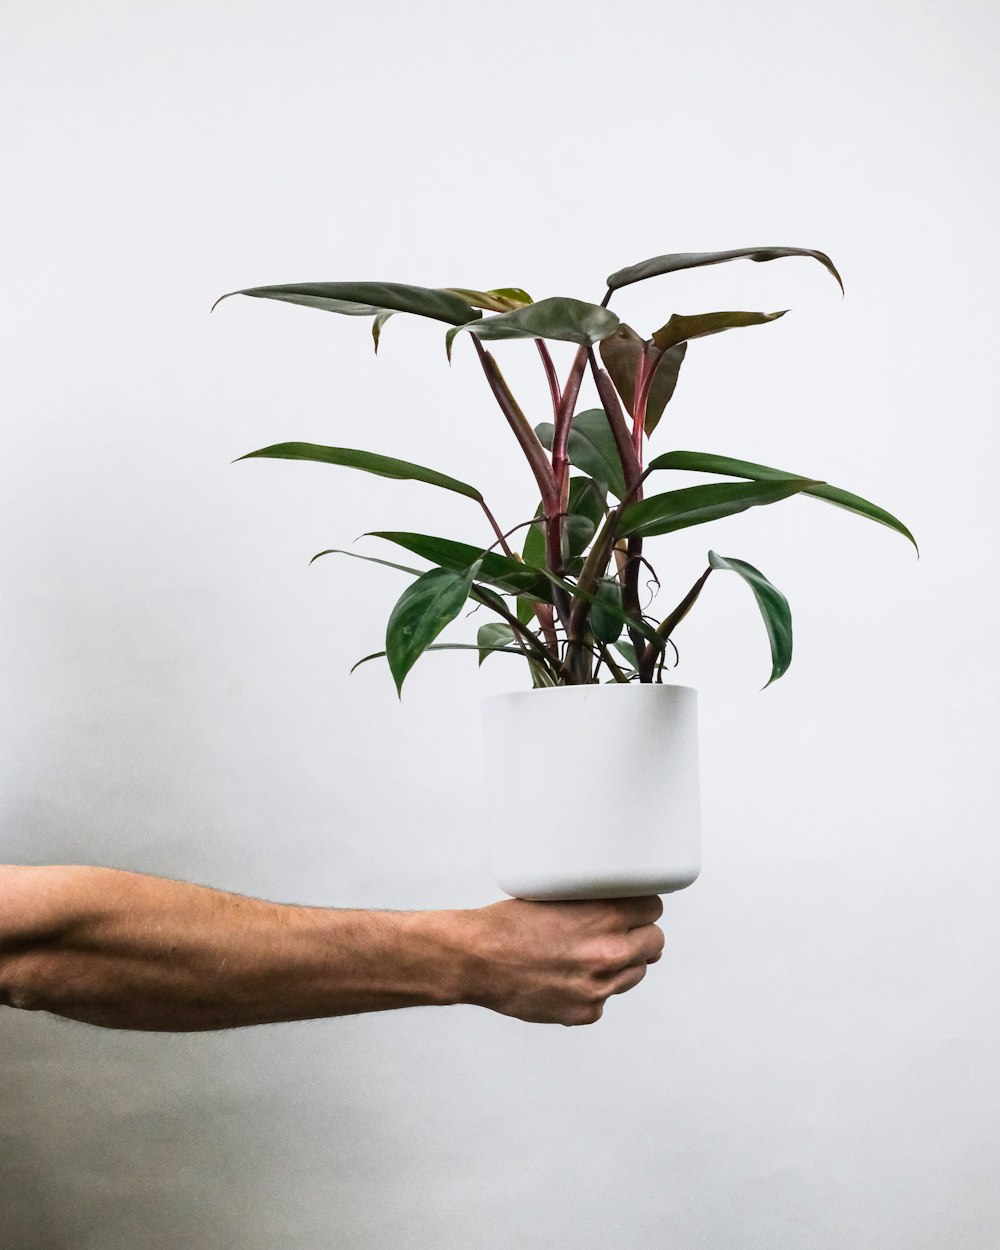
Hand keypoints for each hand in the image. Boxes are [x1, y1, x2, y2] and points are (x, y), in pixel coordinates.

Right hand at [456, 896, 664, 1025]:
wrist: (476, 960)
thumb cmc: (509, 924)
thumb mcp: (558, 895)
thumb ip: (596, 903)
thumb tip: (629, 914)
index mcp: (604, 917)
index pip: (653, 909)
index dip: (642, 908)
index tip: (633, 910)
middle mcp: (609, 953)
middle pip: (654, 942)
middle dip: (639, 935)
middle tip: (618, 933)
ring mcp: (599, 987)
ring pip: (635, 973)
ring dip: (621, 963)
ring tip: (588, 954)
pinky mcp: (586, 1012)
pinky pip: (606, 998)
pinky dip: (593, 989)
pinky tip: (567, 976)